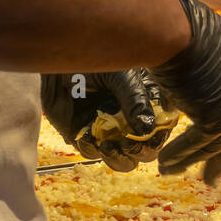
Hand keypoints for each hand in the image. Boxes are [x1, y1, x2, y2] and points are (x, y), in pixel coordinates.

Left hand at [41, 70, 174, 171]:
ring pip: (123, 160)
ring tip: (107, 145)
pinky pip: (92, 153)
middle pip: (146, 151)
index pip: (163, 128)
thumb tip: (148, 128)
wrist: (58, 61)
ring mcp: (109, 131)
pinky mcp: (86, 136)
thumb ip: (135, 100)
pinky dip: (90, 148)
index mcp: (146, 103)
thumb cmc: (94, 60)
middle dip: (140, 152)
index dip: (160, 137)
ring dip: (118, 158)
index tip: (152, 137)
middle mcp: (131, 121)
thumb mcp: (120, 75)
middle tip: (129, 143)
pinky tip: (86, 134)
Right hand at [149, 0, 220, 183]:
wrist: (169, 25)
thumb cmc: (173, 27)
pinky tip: (165, 163)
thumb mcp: (192, 51)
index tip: (214, 143)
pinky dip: (181, 154)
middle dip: (219, 156)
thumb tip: (178, 98)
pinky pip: (200, 142)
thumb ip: (195, 75)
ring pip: (215, 140)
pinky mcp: (219, 115)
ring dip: (190, 159)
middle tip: (210, 177)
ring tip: (170, 171)